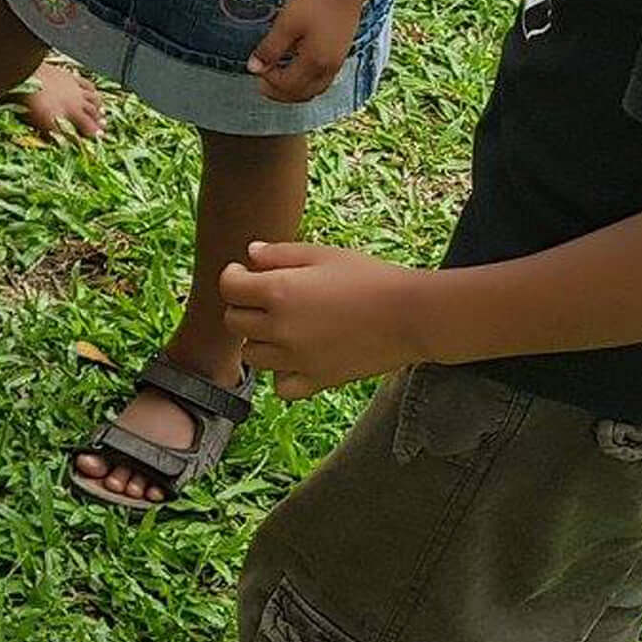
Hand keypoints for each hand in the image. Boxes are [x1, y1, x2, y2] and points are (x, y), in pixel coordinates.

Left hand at [221, 241, 429, 397]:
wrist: (413, 315)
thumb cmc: (371, 278)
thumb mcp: (323, 254)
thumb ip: (281, 253)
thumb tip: (249, 254)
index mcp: (278, 291)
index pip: (228, 288)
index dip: (233, 277)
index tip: (245, 273)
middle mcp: (280, 328)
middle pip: (234, 322)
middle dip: (244, 307)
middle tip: (265, 298)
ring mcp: (296, 359)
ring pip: (252, 356)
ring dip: (259, 340)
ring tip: (283, 327)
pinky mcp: (317, 380)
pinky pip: (281, 387)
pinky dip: (282, 375)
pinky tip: (296, 358)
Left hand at [248, 0, 367, 102]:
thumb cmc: (314, 2)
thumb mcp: (286, 24)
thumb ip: (270, 48)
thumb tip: (253, 68)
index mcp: (314, 62)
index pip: (286, 84)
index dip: (268, 80)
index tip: (256, 68)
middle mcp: (329, 68)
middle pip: (302, 93)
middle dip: (279, 92)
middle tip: (261, 83)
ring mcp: (338, 63)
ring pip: (314, 90)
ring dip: (294, 91)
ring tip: (277, 81)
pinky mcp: (341, 54)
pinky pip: (323, 81)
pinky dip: (307, 84)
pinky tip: (297, 72)